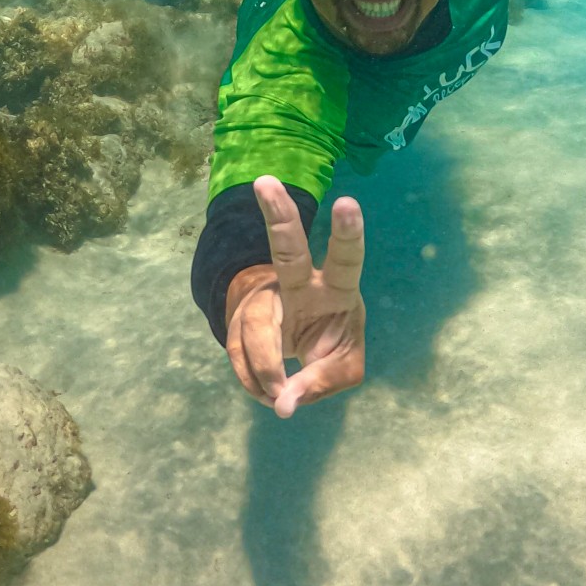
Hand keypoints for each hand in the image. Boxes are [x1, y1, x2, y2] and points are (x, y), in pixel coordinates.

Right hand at [225, 177, 365, 416]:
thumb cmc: (330, 344)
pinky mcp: (239, 321)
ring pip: (256, 328)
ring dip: (266, 369)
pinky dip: (254, 382)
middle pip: (287, 250)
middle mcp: (299, 284)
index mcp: (339, 289)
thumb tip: (284, 403)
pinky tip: (266, 392)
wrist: (291, 346)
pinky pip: (239, 354)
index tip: (347, 201)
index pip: (346, 260)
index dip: (347, 233)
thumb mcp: (343, 367)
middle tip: (264, 182)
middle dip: (279, 216)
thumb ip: (322, 382)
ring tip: (277, 396)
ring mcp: (264, 298)